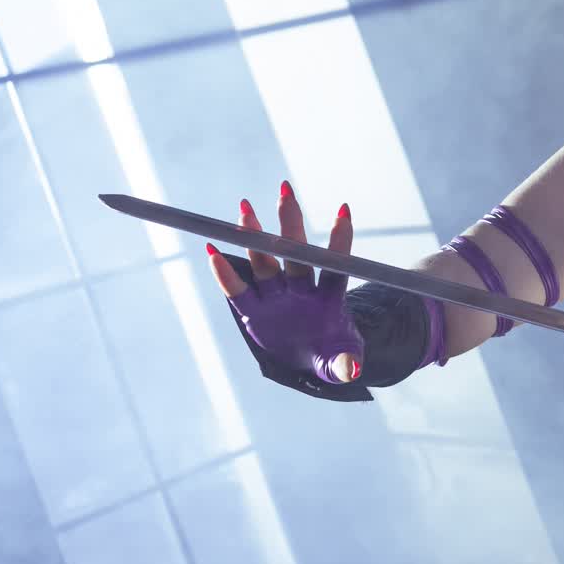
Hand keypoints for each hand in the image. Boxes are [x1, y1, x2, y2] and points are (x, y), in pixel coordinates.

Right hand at [207, 180, 362, 383]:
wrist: (310, 360)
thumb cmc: (333, 354)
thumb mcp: (342, 363)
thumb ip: (345, 364)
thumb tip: (350, 372)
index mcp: (328, 298)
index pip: (335, 264)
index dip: (340, 240)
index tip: (344, 209)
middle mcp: (300, 290)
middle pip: (295, 253)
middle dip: (290, 224)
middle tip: (286, 191)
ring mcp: (276, 296)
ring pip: (265, 262)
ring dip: (256, 237)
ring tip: (245, 210)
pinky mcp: (254, 311)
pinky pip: (237, 291)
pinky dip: (225, 274)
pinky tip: (212, 252)